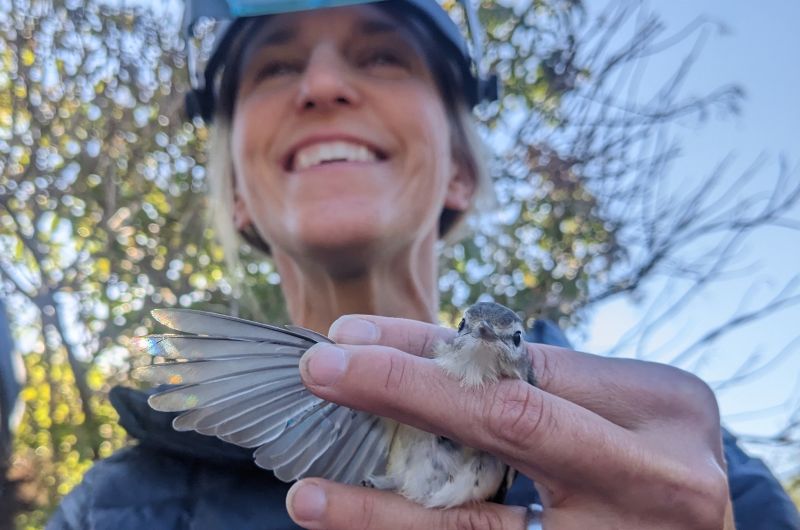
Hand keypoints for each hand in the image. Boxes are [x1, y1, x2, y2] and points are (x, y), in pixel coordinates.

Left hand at [286, 315, 733, 528]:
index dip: (429, 350)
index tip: (353, 337)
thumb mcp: (625, 413)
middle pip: (506, 424)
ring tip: (309, 495)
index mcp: (662, 408)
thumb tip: (414, 363)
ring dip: (382, 510)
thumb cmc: (653, 464)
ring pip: (479, 528)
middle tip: (321, 372)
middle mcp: (653, 477)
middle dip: (402, 391)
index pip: (523, 364)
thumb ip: (543, 388)